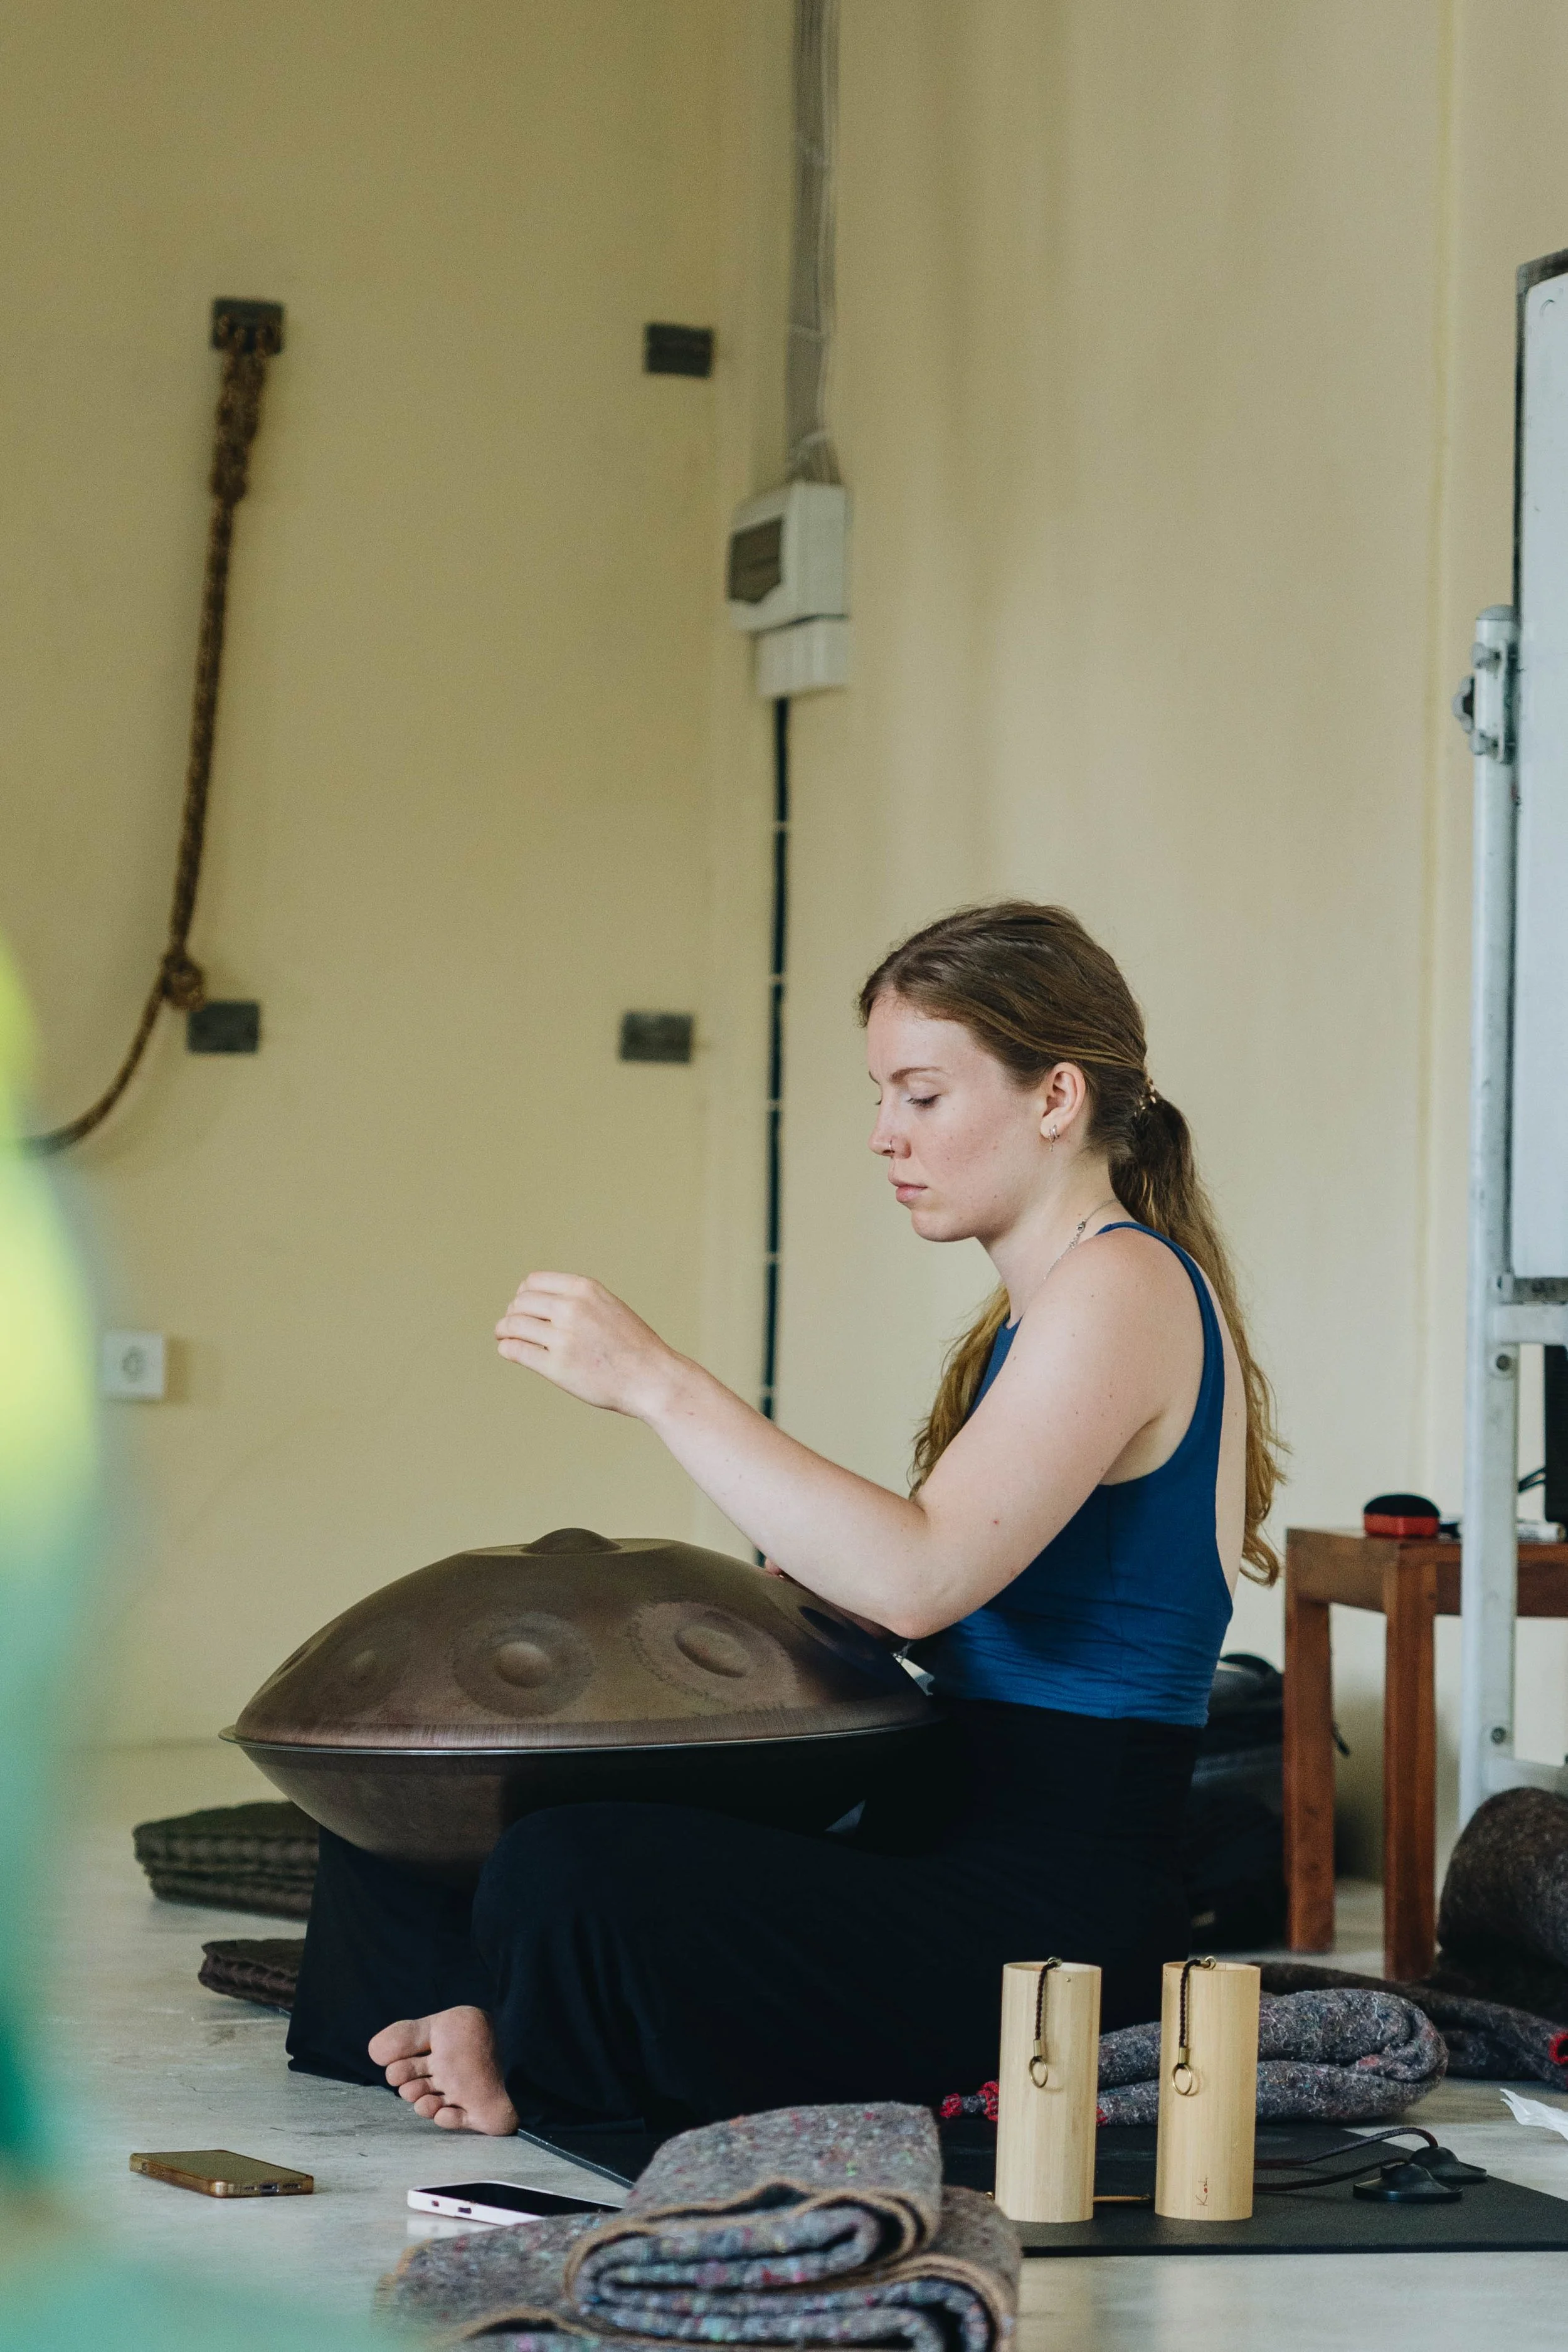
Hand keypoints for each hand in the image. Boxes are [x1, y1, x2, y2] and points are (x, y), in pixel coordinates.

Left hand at [495, 1272, 677, 1418]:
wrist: (652, 1378)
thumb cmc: (632, 1346)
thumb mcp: (607, 1306)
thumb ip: (577, 1300)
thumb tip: (537, 1301)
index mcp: (584, 1289)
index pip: (532, 1282)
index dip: (523, 1295)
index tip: (524, 1308)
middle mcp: (571, 1308)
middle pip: (519, 1303)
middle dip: (512, 1313)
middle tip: (513, 1326)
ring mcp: (563, 1338)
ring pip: (513, 1325)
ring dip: (504, 1330)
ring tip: (506, 1337)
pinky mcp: (556, 1367)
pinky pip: (515, 1350)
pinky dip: (507, 1348)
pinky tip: (510, 1350)